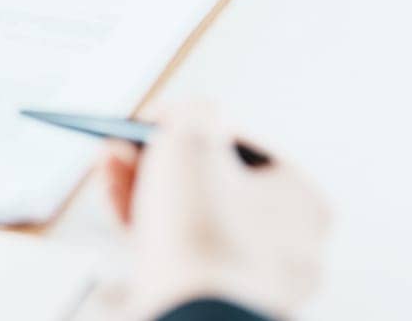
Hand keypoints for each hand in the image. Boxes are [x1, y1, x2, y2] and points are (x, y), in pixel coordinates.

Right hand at [100, 101, 329, 320]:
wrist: (190, 319)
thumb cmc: (201, 230)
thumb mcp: (191, 140)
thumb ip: (193, 111)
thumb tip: (192, 112)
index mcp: (303, 200)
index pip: (241, 147)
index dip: (191, 128)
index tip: (154, 122)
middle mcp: (288, 243)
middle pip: (211, 184)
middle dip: (158, 160)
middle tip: (122, 146)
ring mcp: (253, 280)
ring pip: (191, 219)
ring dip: (144, 188)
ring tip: (107, 168)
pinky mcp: (218, 304)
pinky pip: (180, 256)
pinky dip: (147, 230)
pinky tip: (114, 203)